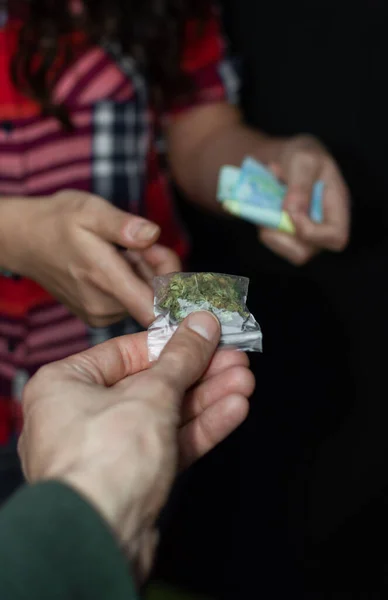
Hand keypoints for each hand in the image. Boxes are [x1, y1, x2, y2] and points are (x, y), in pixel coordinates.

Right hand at [14, 190, 179, 326]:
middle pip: (155, 298)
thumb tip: (153, 234)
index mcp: (105, 280)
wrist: (25, 241)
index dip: (174, 288)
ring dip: (145, 274)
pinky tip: (115, 264)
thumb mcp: (90, 210)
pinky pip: (130, 302)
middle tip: (140, 243)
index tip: (162, 256)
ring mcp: (100, 314)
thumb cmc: (58, 221)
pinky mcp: (98, 316)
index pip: (157, 309)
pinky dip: (132, 282)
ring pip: (144, 299)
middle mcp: (105, 306)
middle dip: (158, 269)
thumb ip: (123, 225)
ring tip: (122, 251)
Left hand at [18, 312, 253, 580]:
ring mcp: (108, 449)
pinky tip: (233, 410)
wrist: (101, 538)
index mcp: (65, 384)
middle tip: (235, 359)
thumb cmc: (105, 458)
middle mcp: (81, 415)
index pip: (125, 352)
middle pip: (152, 384)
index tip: (205, 334)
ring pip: (165, 415)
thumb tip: (202, 325)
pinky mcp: (133, 478)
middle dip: (199, 373)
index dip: (171, 343)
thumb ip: (181, 358)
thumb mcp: (151, 394)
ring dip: (207, 399)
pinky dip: (200, 428)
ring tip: (244, 381)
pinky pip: (168, 443)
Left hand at [259, 135, 349, 264]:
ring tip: (268, 202)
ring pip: (286, 250)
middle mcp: (322, 227)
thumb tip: (292, 212)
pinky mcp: (286, 236)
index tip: (292, 213)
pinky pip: (272, 241)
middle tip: (272, 208)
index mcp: (337, 208)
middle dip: (281, 233)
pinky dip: (263, 225)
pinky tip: (265, 206)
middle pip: (305, 252)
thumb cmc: (302, 156)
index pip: (336, 238)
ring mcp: (304, 235)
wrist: (285, 159)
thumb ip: (300, 185)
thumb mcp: (303, 160)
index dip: (312, 233)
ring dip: (269, 229)